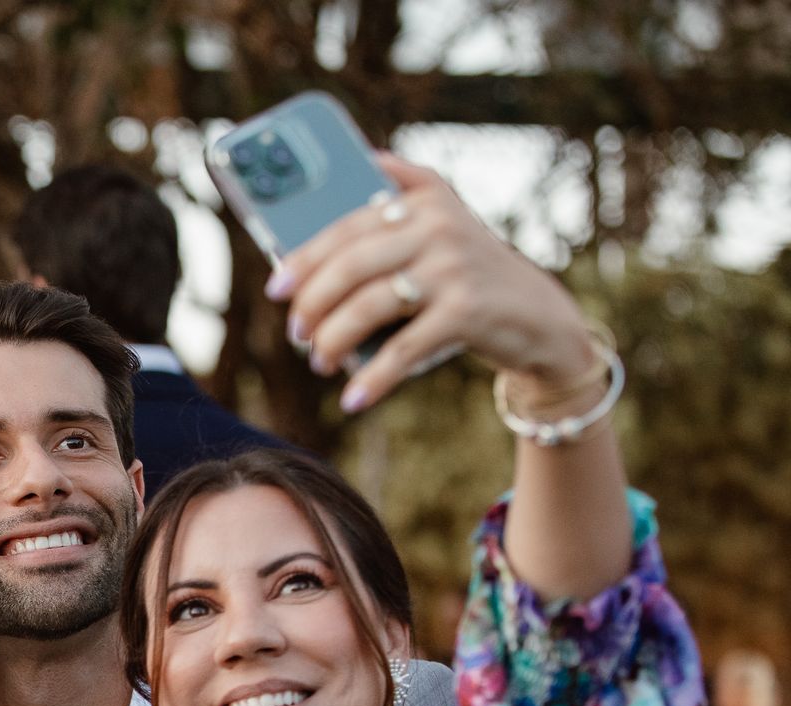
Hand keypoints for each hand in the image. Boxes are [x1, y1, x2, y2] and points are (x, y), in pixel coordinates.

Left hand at [269, 153, 596, 414]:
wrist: (539, 316)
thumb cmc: (469, 274)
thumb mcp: (443, 224)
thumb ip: (398, 195)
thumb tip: (332, 195)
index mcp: (424, 200)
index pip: (348, 226)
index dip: (305, 259)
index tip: (277, 288)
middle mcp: (439, 226)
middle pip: (351, 265)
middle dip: (313, 304)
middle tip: (296, 333)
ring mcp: (453, 268)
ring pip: (368, 306)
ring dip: (333, 340)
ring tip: (319, 360)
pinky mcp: (466, 311)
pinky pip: (402, 350)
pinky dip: (372, 379)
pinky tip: (352, 398)